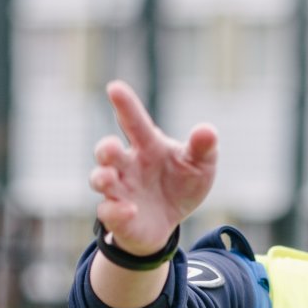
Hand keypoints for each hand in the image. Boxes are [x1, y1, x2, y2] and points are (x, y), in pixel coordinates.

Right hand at [89, 80, 217, 255]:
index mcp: (147, 146)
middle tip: (112, 148)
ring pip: (100, 180)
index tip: (115, 88)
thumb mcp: (199, 165)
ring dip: (102, 178)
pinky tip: (130, 210)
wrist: (170, 219)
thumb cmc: (181, 183)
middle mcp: (127, 165)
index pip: (134, 122)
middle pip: (107, 151)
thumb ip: (202, 148)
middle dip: (106, 149)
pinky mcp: (117, 216)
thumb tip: (207, 130)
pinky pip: (108, 212)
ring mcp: (119, 190)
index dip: (125, 106)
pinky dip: (116, 211)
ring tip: (109, 179)